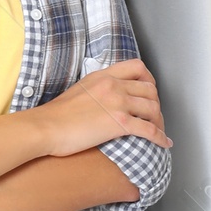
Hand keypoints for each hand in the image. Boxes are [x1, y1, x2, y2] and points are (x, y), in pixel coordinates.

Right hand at [33, 58, 171, 157]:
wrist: (46, 127)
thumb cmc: (56, 115)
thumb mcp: (79, 89)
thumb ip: (98, 88)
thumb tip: (107, 97)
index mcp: (104, 76)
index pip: (137, 67)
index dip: (149, 80)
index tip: (150, 92)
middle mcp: (114, 86)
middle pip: (150, 90)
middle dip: (156, 104)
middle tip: (154, 116)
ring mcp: (118, 103)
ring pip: (153, 108)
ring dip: (160, 121)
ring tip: (159, 131)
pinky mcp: (119, 123)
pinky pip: (149, 130)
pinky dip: (161, 137)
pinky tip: (164, 144)